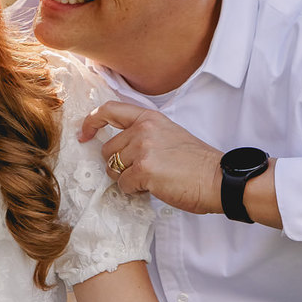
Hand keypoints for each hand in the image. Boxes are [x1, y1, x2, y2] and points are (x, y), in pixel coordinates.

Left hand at [79, 101, 221, 214]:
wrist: (217, 178)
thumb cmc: (196, 162)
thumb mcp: (169, 134)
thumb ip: (143, 134)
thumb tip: (118, 149)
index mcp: (149, 118)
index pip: (109, 110)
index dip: (91, 121)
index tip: (83, 134)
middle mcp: (143, 130)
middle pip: (107, 150)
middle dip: (118, 165)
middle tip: (142, 172)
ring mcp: (142, 149)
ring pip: (113, 169)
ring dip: (127, 178)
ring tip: (152, 178)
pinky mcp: (144, 170)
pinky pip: (124, 185)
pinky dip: (135, 191)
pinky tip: (154, 187)